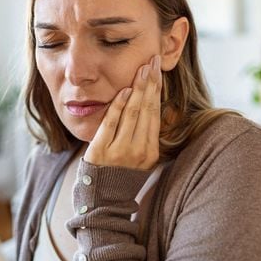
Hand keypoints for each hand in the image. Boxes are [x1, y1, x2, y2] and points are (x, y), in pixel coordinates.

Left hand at [84, 55, 161, 169]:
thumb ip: (144, 134)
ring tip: (142, 69)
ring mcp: (120, 151)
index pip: (156, 113)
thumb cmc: (121, 174)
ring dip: (137, 88)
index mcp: (151, 151)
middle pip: (147, 109)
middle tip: (153, 60)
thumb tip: (149, 102)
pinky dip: (119, 105)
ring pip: (132, 113)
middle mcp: (139, 151)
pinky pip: (112, 123)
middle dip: (151, 82)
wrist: (103, 200)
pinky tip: (124, 90)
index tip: (158, 70)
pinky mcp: (101, 151)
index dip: (157, 89)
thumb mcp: (140, 158)